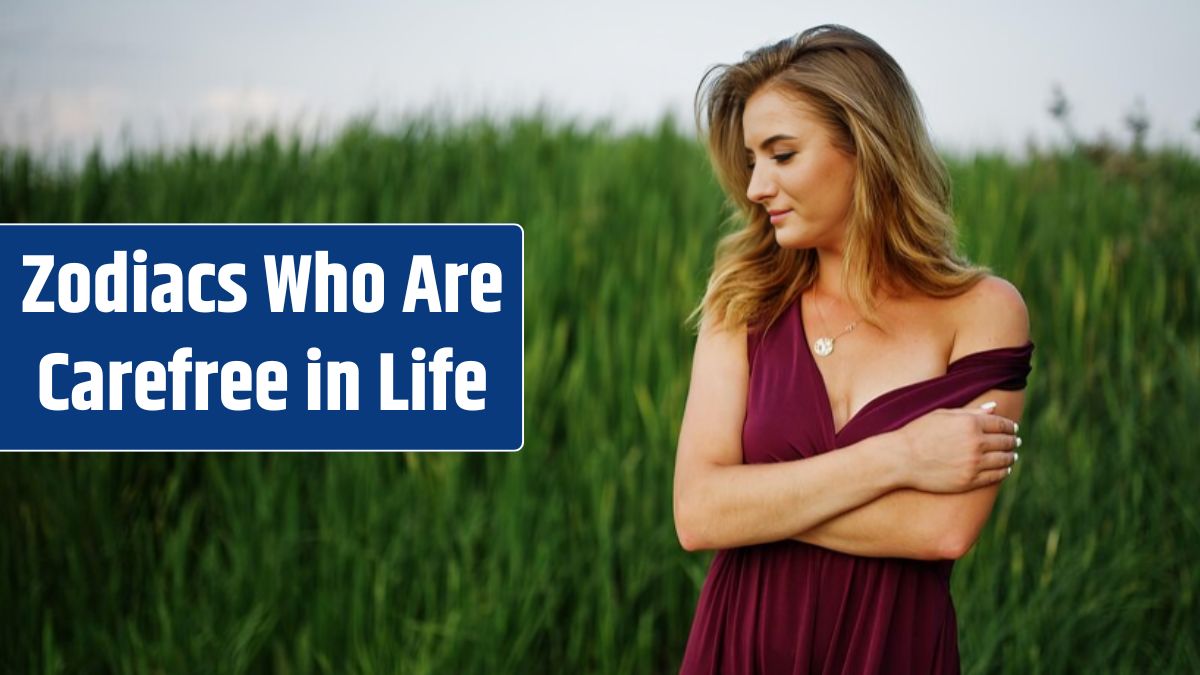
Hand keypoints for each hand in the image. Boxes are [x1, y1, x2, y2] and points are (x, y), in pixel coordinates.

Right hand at [894, 402, 1020, 492]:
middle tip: (1016, 442)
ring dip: (1011, 457)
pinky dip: (1003, 471)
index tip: (1013, 428)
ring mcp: (973, 464)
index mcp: (970, 423)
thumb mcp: (943, 415)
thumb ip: (971, 411)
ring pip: (1004, 460)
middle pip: (1005, 442)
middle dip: (1012, 441)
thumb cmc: (919, 432)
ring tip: (1012, 456)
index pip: (1001, 424)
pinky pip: (995, 476)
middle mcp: (976, 443)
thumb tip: (994, 408)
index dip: (1010, 426)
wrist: (901, 458)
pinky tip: (1004, 469)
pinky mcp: (969, 481)